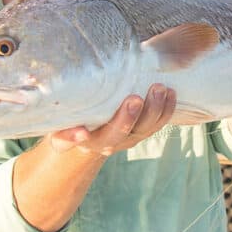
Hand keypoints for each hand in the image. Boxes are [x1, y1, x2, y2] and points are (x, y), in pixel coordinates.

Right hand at [47, 84, 176, 155]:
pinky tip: (171, 92)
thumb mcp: (59, 129)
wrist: (88, 132)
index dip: (91, 136)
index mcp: (91, 141)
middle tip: (134, 98)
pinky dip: (167, 108)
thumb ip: (63, 132)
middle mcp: (112, 142)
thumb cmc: (70, 123)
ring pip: (146, 127)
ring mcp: (131, 136)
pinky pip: (159, 122)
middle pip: (124, 132)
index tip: (85, 131)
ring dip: (155, 109)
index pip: (95, 137)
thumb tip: (78, 133)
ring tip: (160, 88)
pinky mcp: (145, 128)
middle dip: (129, 117)